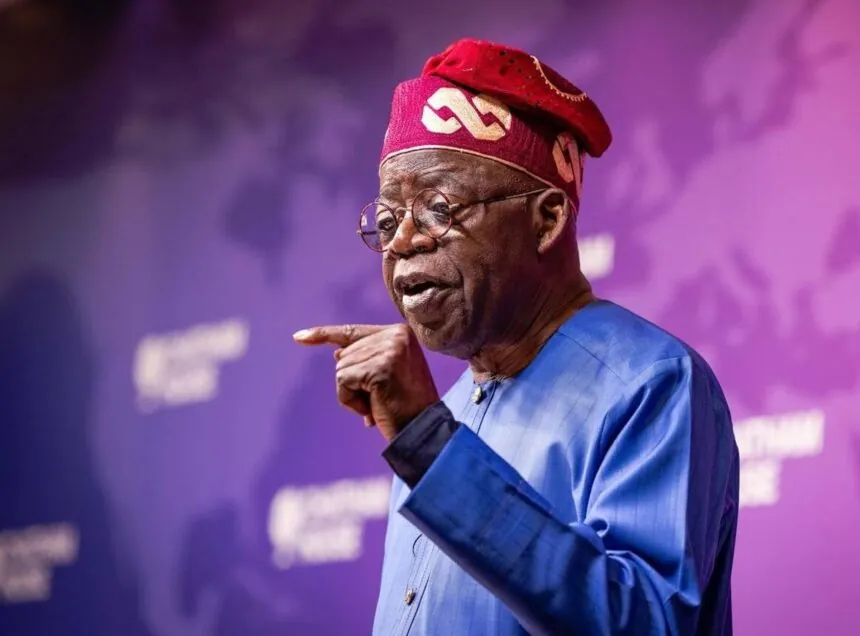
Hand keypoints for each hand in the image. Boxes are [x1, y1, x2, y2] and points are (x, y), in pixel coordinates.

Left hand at [293, 323, 439, 441]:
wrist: (422, 430)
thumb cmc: (404, 407)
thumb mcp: (386, 374)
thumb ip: (364, 359)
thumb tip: (336, 353)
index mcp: (400, 332)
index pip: (352, 330)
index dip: (323, 334)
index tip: (298, 337)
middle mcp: (396, 335)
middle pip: (344, 354)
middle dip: (354, 382)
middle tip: (380, 398)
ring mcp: (389, 350)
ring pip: (341, 368)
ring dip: (353, 394)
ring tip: (379, 404)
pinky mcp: (380, 368)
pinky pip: (343, 381)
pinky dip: (351, 401)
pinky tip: (372, 409)